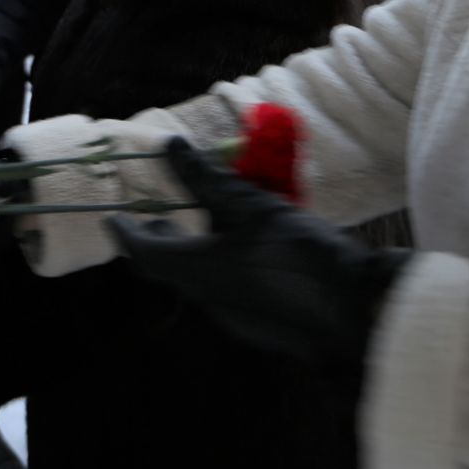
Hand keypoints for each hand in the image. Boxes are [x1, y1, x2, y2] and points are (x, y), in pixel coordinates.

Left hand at [110, 138, 407, 388]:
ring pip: (202, 279)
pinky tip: (249, 248)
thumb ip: (205, 177)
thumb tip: (168, 145)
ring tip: (204, 222)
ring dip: (195, 251)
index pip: (143, 251)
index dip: (126, 232)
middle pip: (171, 268)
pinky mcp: (265, 323)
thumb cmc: (295, 253)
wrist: (354, 314)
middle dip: (160, 241)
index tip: (114, 219)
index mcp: (194, 271)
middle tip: (156, 217)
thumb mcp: (249, 206)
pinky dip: (222, 265)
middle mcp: (208, 299)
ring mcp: (237, 317)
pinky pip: (229, 289)